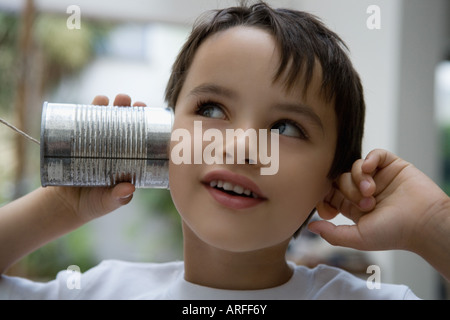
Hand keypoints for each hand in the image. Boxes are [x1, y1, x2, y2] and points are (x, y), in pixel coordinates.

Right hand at [51, 94, 145, 222]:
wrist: (65, 205)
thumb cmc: (95, 203)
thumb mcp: (109, 202)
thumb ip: (119, 198)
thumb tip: (129, 188)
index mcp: (126, 158)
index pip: (138, 137)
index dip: (144, 124)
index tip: (147, 113)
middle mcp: (113, 146)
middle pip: (122, 122)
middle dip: (126, 109)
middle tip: (128, 101)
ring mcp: (94, 142)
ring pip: (102, 118)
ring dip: (106, 105)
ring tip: (108, 99)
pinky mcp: (75, 140)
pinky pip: (80, 123)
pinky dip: (85, 111)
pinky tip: (93, 103)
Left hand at [309, 149, 449, 253]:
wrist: (424, 222)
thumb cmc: (393, 233)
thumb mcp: (358, 237)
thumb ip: (333, 234)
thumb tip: (310, 226)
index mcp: (354, 208)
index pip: (331, 194)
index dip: (327, 196)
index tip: (330, 207)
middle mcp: (364, 191)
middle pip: (340, 179)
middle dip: (348, 190)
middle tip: (365, 203)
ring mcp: (378, 177)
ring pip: (354, 166)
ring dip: (358, 178)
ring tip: (372, 192)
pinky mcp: (392, 165)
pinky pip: (374, 154)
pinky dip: (369, 159)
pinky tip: (370, 169)